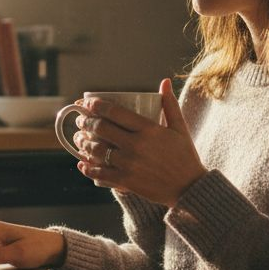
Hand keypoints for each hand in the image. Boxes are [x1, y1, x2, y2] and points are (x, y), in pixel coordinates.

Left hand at [73, 78, 207, 205]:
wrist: (189, 188)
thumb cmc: (185, 156)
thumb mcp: (179, 128)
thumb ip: (170, 104)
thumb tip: (165, 82)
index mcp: (148, 129)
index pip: (115, 112)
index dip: (96, 105)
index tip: (88, 103)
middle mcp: (136, 145)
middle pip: (101, 129)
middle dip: (86, 122)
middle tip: (81, 120)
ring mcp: (130, 164)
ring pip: (97, 150)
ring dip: (84, 143)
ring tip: (80, 139)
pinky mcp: (126, 181)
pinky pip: (100, 173)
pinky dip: (88, 168)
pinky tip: (83, 163)